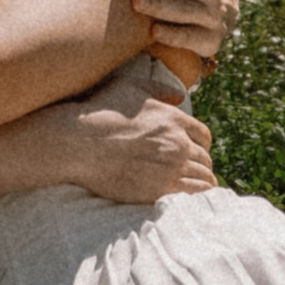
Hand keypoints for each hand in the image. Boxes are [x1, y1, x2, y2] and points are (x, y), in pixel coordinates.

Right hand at [55, 97, 214, 204]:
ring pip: (203, 177)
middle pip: (204, 158)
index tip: (196, 152)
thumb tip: (179, 95)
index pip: (203, 135)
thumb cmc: (101, 111)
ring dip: (203, 182)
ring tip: (201, 188)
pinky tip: (195, 198)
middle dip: (202, 165)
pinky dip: (198, 195)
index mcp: (174, 118)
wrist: (80, 142)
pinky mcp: (160, 188)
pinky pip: (193, 193)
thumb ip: (158, 89)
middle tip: (197, 172)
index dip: (201, 145)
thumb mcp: (131, 86)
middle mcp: (178, 142)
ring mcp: (171, 167)